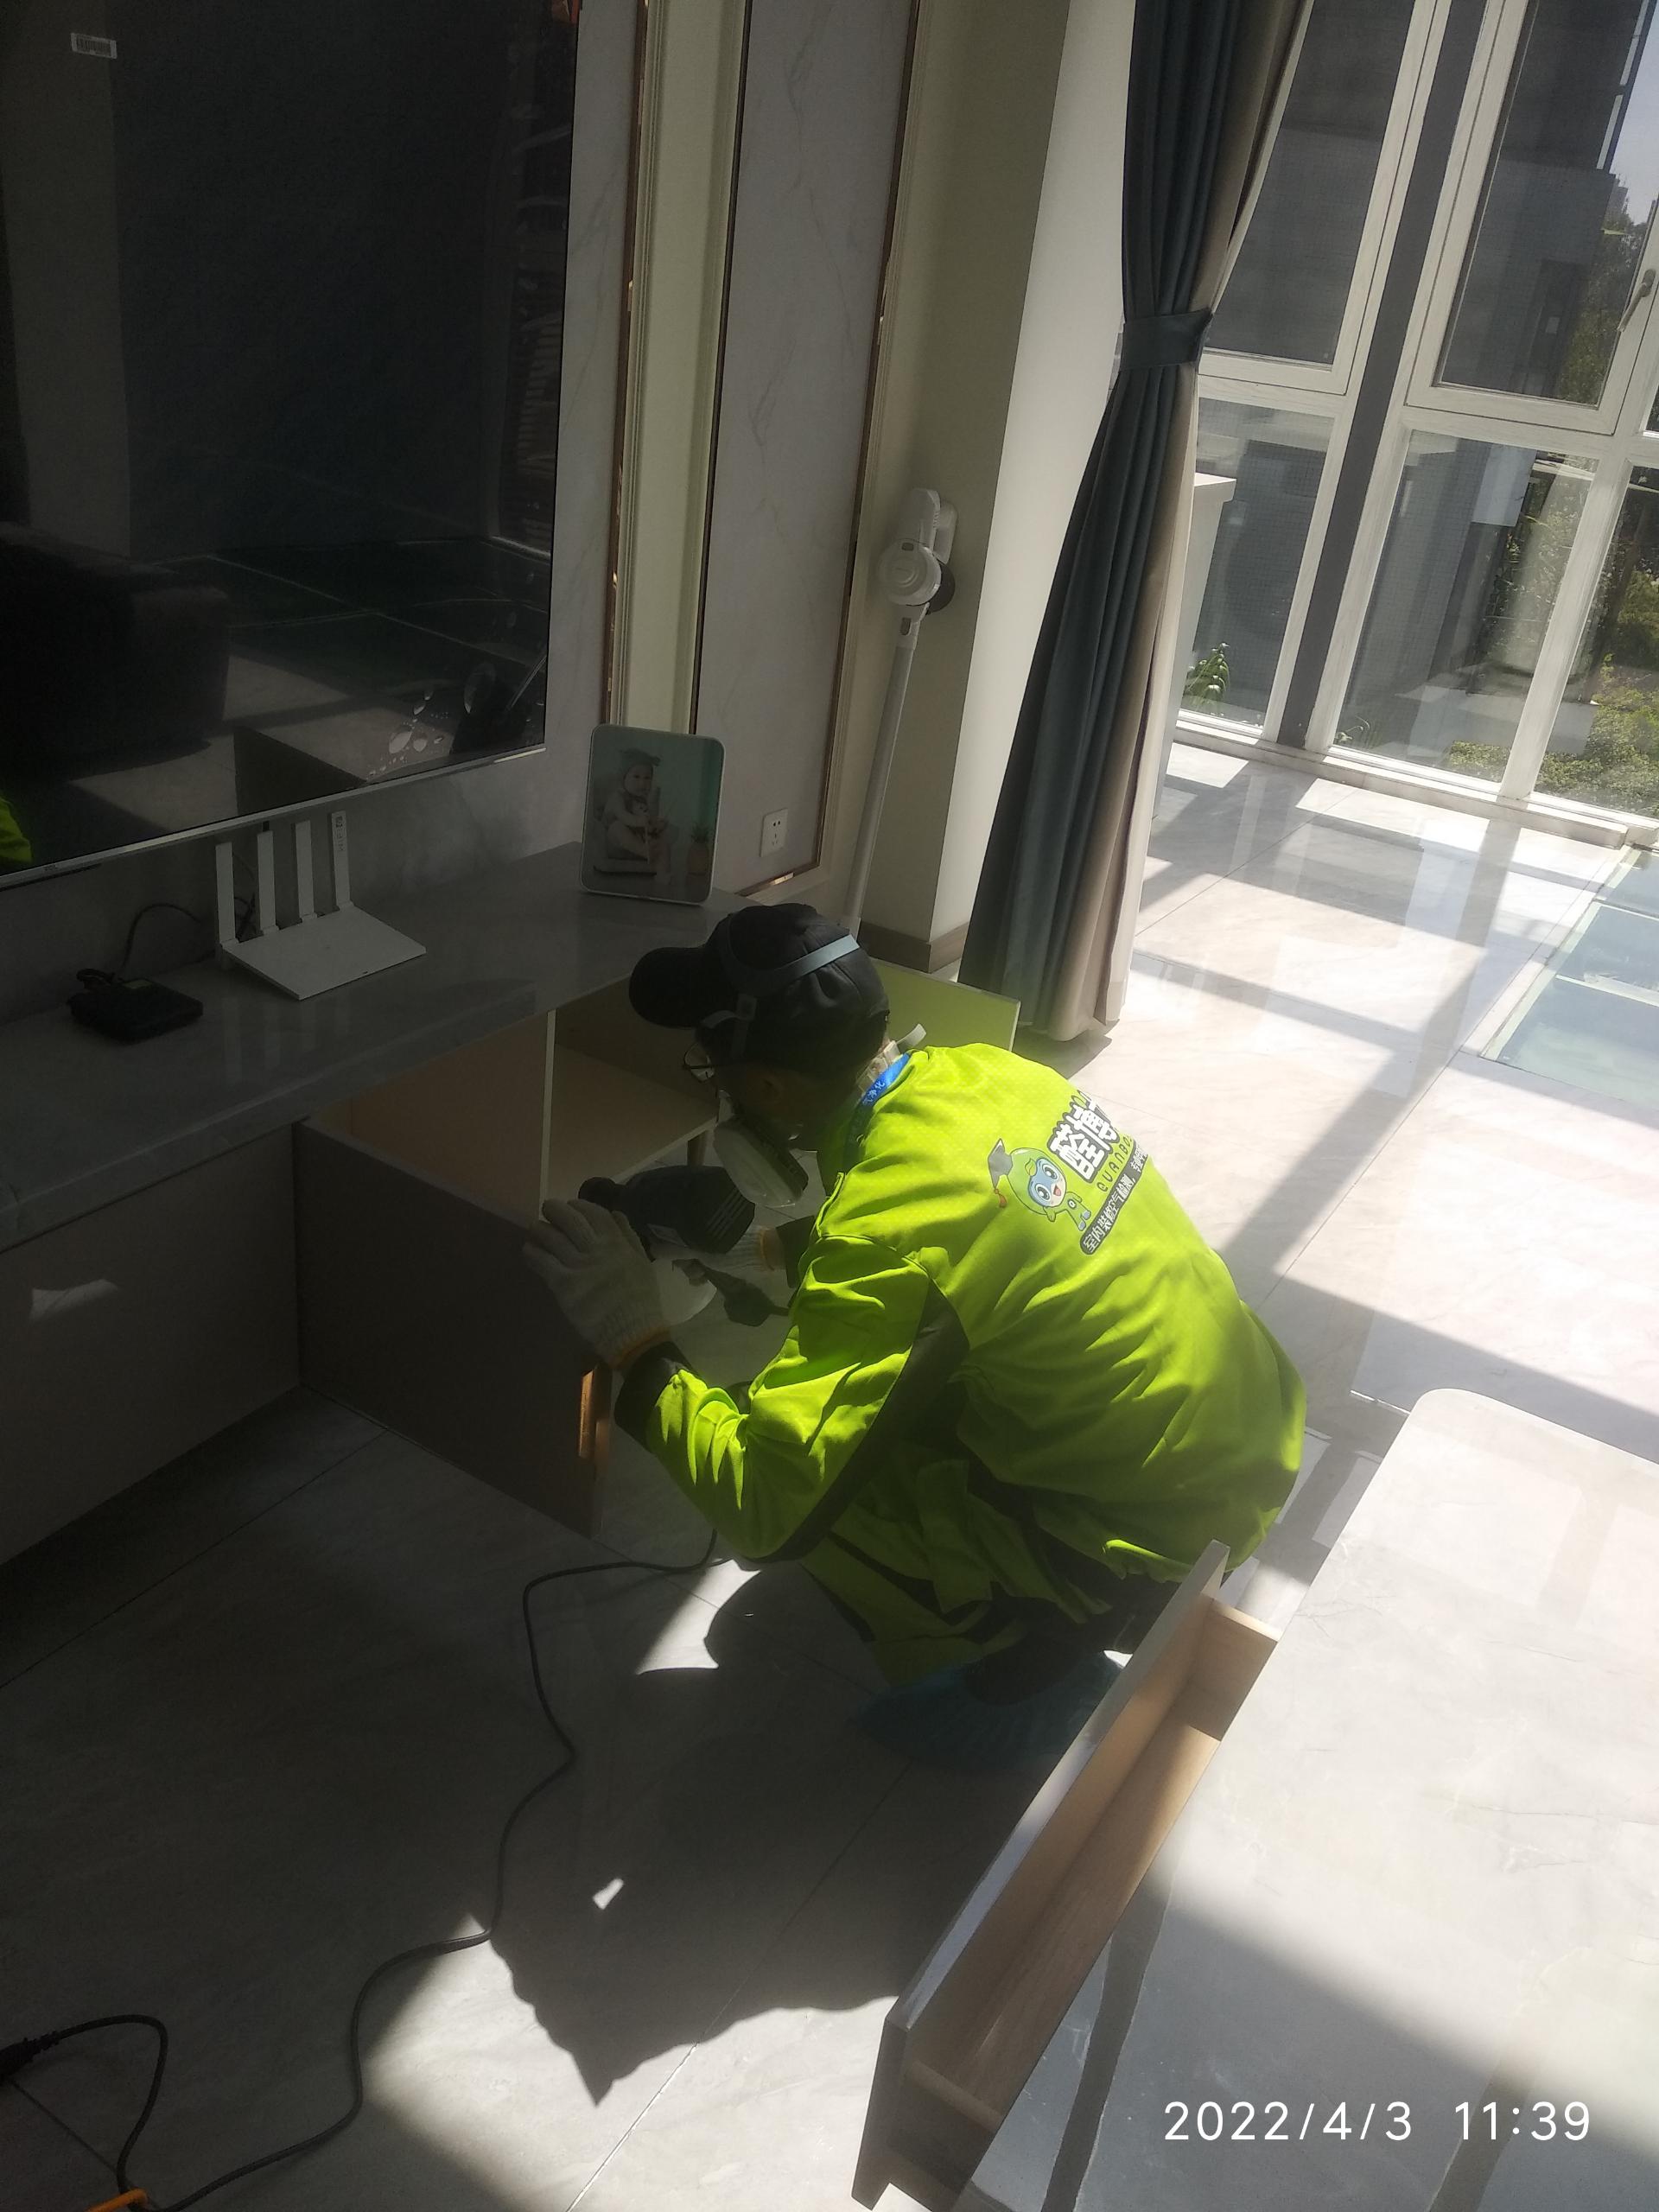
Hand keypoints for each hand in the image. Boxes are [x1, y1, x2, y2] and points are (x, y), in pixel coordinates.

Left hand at [524, 1198, 668, 1368]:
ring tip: (534, 1229)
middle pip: (569, 1218)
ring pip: (550, 1237)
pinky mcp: (563, 1284)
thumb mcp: (641, 1261)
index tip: (572, 1206)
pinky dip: (532, 1252)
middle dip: (554, 1210)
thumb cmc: (639, 1298)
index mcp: (616, 1243)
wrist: (631, 1330)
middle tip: (547, 1210)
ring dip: (539, 1229)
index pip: (594, 1212)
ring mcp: (577, 1265)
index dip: (579, 1205)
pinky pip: (541, 1261)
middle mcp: (595, 1249)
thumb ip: (628, 1236)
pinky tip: (528, 1250)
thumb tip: (615, 1212)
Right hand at [646, 1219, 781, 1278]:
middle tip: (692, 1269)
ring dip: (692, 1269)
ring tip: (700, 1276)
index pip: (672, 1234)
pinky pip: (702, 1261)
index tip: (672, 1260)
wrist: (761, 1254)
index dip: (668, 1249)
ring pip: (691, 1257)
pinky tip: (704, 1279)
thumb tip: (653, 1248)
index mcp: (695, 1223)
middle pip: (680, 1247)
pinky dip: (701, 1270)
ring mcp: (710, 1241)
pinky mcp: (718, 1252)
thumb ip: (675, 1249)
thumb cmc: (730, 1250)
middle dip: (683, 1262)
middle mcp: (700, 1229)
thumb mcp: (699, 1251)